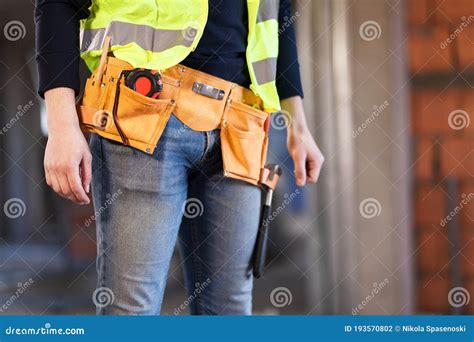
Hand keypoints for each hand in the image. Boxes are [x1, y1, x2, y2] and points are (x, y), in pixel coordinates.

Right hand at [44, 88, 91, 204]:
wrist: (62, 129)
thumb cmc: (77, 141)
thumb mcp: (87, 157)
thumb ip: (87, 174)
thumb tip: (86, 189)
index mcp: (70, 166)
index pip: (76, 188)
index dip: (82, 197)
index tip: (86, 201)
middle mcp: (58, 168)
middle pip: (66, 191)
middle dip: (75, 198)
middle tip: (82, 200)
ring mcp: (50, 167)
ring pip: (57, 188)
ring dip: (66, 195)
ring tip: (75, 196)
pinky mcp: (46, 165)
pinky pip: (51, 182)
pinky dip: (58, 188)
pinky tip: (65, 188)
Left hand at [281, 96, 324, 185]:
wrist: (296, 128)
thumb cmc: (298, 140)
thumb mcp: (297, 157)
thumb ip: (300, 171)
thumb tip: (300, 184)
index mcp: (318, 162)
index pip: (313, 179)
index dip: (303, 179)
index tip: (295, 170)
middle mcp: (318, 161)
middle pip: (309, 176)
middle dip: (301, 172)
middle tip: (295, 162)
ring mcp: (313, 159)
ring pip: (306, 171)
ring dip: (299, 167)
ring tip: (296, 157)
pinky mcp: (309, 156)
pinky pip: (304, 165)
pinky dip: (299, 163)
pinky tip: (296, 156)